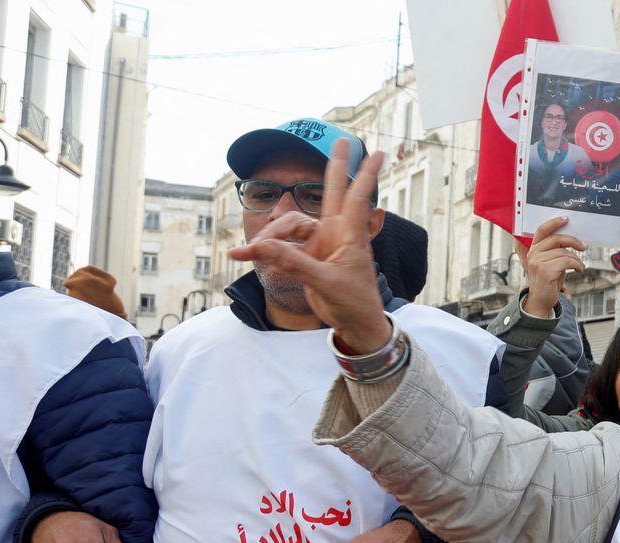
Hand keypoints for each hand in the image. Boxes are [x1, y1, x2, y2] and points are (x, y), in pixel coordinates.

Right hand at [227, 139, 388, 351]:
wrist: (353, 324)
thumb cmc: (353, 303)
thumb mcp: (324, 283)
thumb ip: (293, 263)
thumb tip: (262, 247)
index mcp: (349, 236)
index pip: (357, 198)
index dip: (365, 174)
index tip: (374, 152)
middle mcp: (336, 234)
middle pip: (332, 193)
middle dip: (336, 167)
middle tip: (344, 140)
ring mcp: (321, 244)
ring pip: (291, 225)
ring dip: (270, 236)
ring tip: (248, 252)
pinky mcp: (308, 258)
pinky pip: (281, 246)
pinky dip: (264, 251)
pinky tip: (245, 256)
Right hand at [519, 217, 585, 317]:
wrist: (542, 300)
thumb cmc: (549, 281)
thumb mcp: (551, 262)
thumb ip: (555, 250)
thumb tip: (571, 240)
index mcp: (533, 249)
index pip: (541, 230)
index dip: (554, 223)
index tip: (566, 219)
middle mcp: (533, 254)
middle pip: (556, 239)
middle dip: (573, 241)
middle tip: (582, 247)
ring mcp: (537, 262)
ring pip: (564, 252)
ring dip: (576, 259)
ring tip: (579, 266)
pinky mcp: (545, 271)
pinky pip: (567, 262)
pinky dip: (577, 265)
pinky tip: (578, 269)